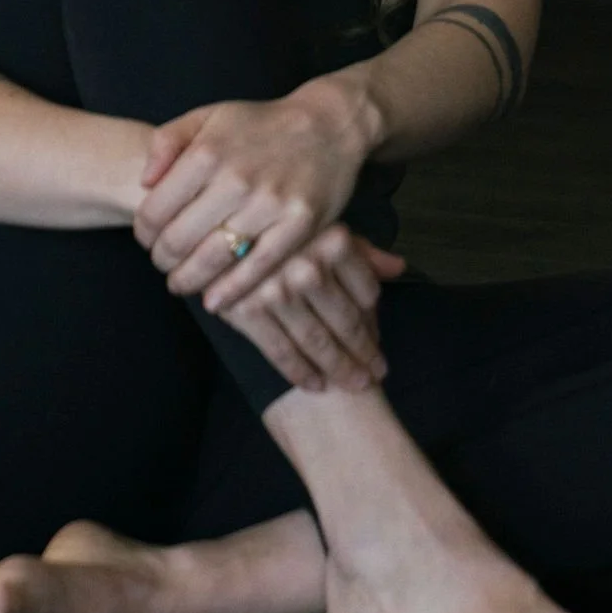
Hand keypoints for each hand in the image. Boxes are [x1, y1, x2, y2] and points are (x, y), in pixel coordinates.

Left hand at [133, 80, 374, 309]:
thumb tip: (144, 181)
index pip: (155, 209)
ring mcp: (270, 205)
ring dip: (189, 279)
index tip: (147, 239)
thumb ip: (167, 141)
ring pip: (215, 259)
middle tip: (162, 263)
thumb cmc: (260, 124)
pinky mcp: (299, 226)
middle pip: (180, 239)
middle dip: (162, 259)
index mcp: (207, 153)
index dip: (144, 232)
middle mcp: (236, 179)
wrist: (328, 126)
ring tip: (180, 283)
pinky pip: (258, 268)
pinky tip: (214, 301)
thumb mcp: (208, 116)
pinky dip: (232, 291)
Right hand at [211, 226, 406, 391]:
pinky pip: (279, 351)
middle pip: (346, 321)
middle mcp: (305, 263)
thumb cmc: (278, 229)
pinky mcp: (244, 310)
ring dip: (340, 369)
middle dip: (364, 352)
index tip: (380, 339)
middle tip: (377, 374)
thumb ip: (361, 251)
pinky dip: (300, 372)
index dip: (375, 319)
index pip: (367, 291)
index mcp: (330, 240)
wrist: (211, 227)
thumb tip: (399, 268)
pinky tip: (316, 386)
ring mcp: (274, 289)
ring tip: (357, 385)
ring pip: (317, 341)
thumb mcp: (320, 226)